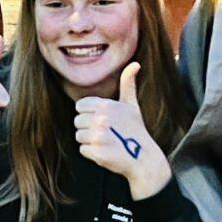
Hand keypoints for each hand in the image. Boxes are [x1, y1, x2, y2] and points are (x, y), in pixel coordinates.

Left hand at [74, 61, 170, 199]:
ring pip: (78, 136)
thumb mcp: (132, 105)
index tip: (103, 120)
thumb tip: (135, 63)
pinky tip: (105, 151)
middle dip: (88, 128)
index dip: (89, 114)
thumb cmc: (136, 130)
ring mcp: (98, 136)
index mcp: (106, 105)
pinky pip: (82, 150)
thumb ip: (128, 83)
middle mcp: (101, 119)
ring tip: (106, 142)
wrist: (144, 158)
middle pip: (77, 121)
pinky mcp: (97, 152)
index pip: (80, 106)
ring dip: (89, 141)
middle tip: (106, 133)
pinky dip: (92, 153)